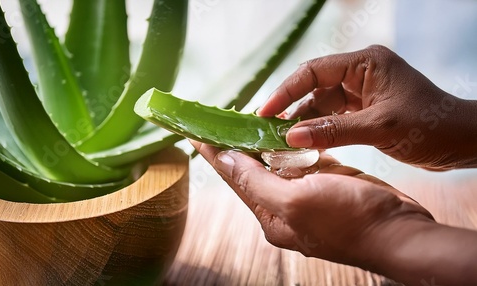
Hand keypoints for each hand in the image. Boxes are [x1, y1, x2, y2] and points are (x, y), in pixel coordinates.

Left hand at [192, 141, 476, 284]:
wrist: (400, 231)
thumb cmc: (351, 220)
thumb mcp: (296, 201)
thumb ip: (257, 182)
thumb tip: (226, 162)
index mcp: (272, 215)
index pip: (235, 178)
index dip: (214, 153)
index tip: (195, 132)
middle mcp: (284, 208)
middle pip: (252, 171)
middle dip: (236, 146)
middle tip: (222, 120)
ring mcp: (306, 198)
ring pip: (276, 165)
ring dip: (262, 144)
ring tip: (246, 122)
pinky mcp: (326, 186)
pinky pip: (301, 164)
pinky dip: (291, 148)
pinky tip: (283, 134)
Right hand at [257, 45, 476, 169]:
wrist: (461, 141)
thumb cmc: (430, 125)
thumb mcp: (379, 128)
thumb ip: (333, 131)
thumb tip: (291, 136)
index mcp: (365, 64)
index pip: (314, 71)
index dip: (286, 90)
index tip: (265, 111)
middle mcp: (361, 74)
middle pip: (314, 88)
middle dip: (292, 108)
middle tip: (268, 129)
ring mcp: (362, 93)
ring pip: (321, 105)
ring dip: (304, 122)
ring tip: (281, 140)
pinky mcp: (364, 111)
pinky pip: (333, 118)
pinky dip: (319, 131)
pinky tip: (304, 143)